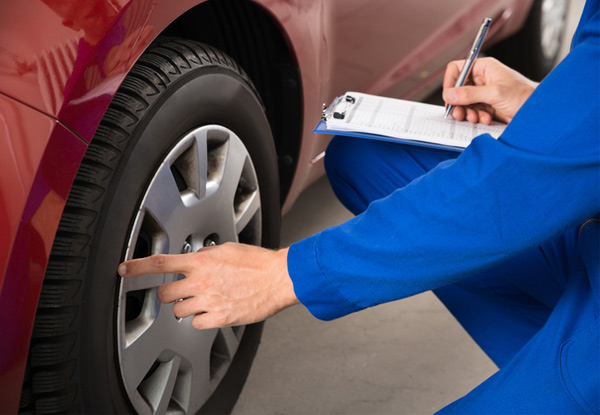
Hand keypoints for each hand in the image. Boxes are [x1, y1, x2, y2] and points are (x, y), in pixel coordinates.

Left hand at [118, 243, 298, 329]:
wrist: (278, 278)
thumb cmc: (257, 263)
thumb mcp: (227, 249)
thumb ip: (205, 256)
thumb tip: (194, 259)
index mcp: (201, 262)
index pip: (160, 264)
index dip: (137, 267)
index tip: (124, 270)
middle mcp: (201, 281)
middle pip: (165, 294)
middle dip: (169, 294)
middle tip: (182, 291)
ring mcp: (209, 301)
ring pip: (179, 310)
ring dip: (186, 306)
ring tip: (204, 300)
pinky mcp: (219, 318)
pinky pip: (196, 323)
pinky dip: (202, 318)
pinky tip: (214, 310)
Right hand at [443, 57, 537, 123]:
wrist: (538, 112)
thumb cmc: (524, 96)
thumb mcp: (495, 93)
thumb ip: (470, 94)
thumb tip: (450, 95)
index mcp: (484, 68)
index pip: (457, 69)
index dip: (450, 82)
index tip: (449, 96)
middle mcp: (482, 80)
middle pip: (458, 89)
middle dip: (458, 103)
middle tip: (459, 113)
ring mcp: (483, 94)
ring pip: (463, 103)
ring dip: (467, 112)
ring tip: (474, 118)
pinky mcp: (486, 106)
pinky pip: (472, 111)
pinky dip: (476, 117)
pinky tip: (485, 119)